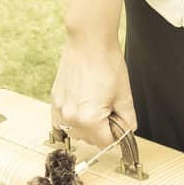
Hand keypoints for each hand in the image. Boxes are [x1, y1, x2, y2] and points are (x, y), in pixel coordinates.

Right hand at [50, 33, 137, 150]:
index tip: (120, 124)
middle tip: (110, 111)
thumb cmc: (107, 64)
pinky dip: (71, 121)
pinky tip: (80, 111)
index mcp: (90, 119)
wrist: (88, 42)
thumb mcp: (124, 94)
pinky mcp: (55, 100)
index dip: (117, 135)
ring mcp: (60, 109)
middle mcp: (71, 117)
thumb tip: (128, 130)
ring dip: (87, 127)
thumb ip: (128, 118)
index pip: (106, 142)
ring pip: (75, 132)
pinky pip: (60, 122)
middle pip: (90, 139)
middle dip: (102, 131)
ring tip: (96, 106)